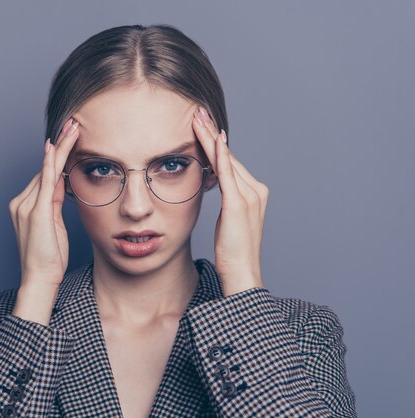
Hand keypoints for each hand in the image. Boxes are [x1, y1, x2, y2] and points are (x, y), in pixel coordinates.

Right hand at [8, 118, 79, 288]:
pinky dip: (49, 162)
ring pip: (46, 170)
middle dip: (60, 144)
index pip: (45, 175)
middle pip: (45, 168)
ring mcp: (26, 206)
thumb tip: (61, 182)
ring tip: (73, 127)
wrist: (39, 279)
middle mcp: (22, 202)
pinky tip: (55, 147)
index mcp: (26, 206)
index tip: (68, 137)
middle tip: (73, 122)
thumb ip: (54, 202)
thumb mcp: (53, 225)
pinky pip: (44, 181)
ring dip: (60, 147)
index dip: (57, 155)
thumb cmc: (48, 257)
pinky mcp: (35, 212)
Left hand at [193, 107, 267, 296]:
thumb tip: (214, 183)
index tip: (201, 125)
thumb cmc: (232, 251)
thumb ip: (227, 199)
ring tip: (196, 118)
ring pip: (226, 159)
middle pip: (228, 155)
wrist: (242, 272)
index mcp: (254, 192)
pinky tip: (212, 138)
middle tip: (197, 111)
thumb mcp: (228, 220)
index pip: (229, 161)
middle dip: (211, 133)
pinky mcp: (239, 203)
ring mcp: (250, 195)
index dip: (214, 142)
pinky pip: (227, 173)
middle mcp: (256, 189)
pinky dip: (219, 154)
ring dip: (210, 137)